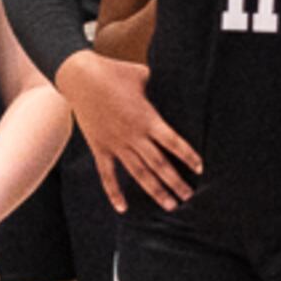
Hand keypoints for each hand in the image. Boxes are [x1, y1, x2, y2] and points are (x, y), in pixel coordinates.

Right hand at [57, 53, 196, 209]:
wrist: (80, 77)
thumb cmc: (113, 72)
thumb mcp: (143, 75)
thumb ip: (160, 85)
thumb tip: (177, 82)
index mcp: (146, 118)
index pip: (172, 142)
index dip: (188, 156)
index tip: (200, 169)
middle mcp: (133, 135)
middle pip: (158, 164)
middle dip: (175, 182)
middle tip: (189, 197)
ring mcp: (115, 144)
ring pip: (138, 173)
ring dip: (155, 191)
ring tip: (170, 205)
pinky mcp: (99, 147)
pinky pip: (107, 175)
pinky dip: (114, 192)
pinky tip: (123, 208)